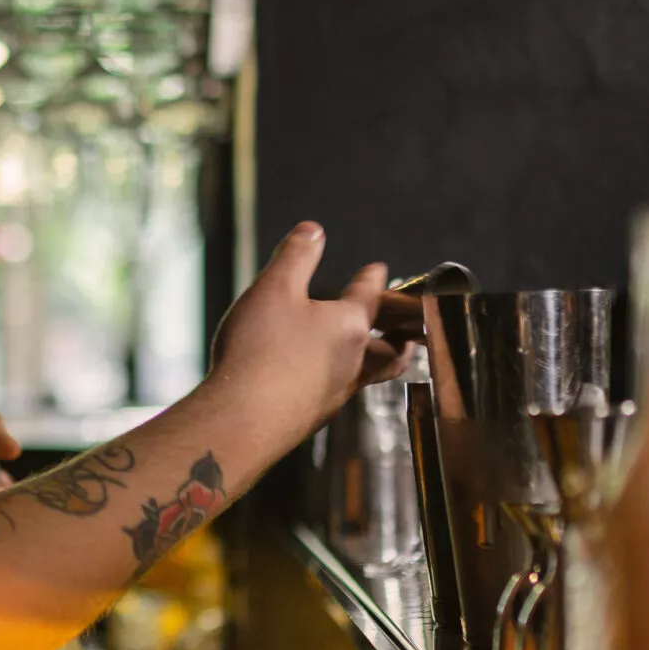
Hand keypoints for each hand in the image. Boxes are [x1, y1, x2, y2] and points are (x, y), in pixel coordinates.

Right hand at [207, 222, 403, 458]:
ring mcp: (336, 394)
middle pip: (390, 348)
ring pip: (369, 375)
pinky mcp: (314, 417)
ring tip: (374, 356)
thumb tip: (313, 231)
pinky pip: (340, 395)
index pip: (370, 296)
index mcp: (350, 326)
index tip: (379, 270)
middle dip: (399, 334)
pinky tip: (324, 382)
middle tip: (405, 329)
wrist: (243, 418)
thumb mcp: (274, 288)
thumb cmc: (261, 350)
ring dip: (376, 361)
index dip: (374, 279)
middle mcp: (353, 363)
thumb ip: (296, 257)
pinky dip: (342, 382)